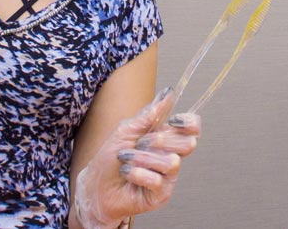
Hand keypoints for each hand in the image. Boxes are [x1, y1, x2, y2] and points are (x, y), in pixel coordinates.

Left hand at [74, 87, 200, 227]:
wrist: (95, 185)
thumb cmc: (110, 157)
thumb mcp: (126, 130)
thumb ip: (149, 114)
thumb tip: (169, 92)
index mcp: (166, 139)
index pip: (192, 129)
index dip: (189, 123)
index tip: (173, 121)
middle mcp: (171, 157)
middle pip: (187, 144)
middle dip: (160, 140)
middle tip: (139, 143)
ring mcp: (168, 178)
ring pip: (171, 162)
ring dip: (141, 158)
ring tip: (125, 160)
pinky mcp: (161, 195)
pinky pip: (157, 180)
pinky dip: (136, 173)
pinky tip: (125, 173)